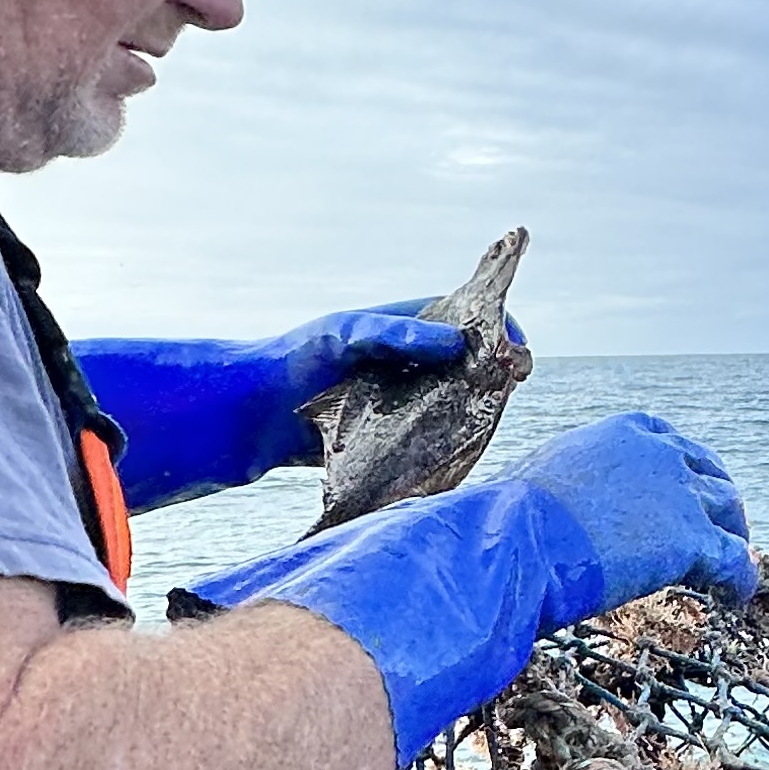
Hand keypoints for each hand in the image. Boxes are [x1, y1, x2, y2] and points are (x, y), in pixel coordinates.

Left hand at [75, 306, 486, 508]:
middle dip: (496, 373)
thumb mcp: (346, 332)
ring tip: (486, 418)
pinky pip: (434, 440)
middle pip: (474, 363)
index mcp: (408, 325)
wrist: (251, 416)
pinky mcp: (396, 438)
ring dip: (477, 411)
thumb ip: (397, 332)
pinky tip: (461, 451)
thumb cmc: (296, 361)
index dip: (498, 327)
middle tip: (510, 387)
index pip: (470, 318)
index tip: (517, 347)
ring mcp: (407, 400)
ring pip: (460, 404)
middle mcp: (414, 361)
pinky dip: (451, 444)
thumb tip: (457, 343)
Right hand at [185, 413, 757, 765]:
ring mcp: (676, 488)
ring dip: (733, 542)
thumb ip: (496, 516)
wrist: (489, 550)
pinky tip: (742, 601)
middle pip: (706, 472)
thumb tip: (419, 544)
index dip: (679, 471)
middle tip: (724, 535)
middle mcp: (651, 446)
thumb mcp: (493, 511)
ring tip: (732, 575)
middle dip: (716, 503)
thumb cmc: (475, 536)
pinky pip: (736, 559)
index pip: (663, 440)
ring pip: (727, 514)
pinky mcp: (688, 535)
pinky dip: (743, 579)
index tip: (684, 496)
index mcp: (608, 431)